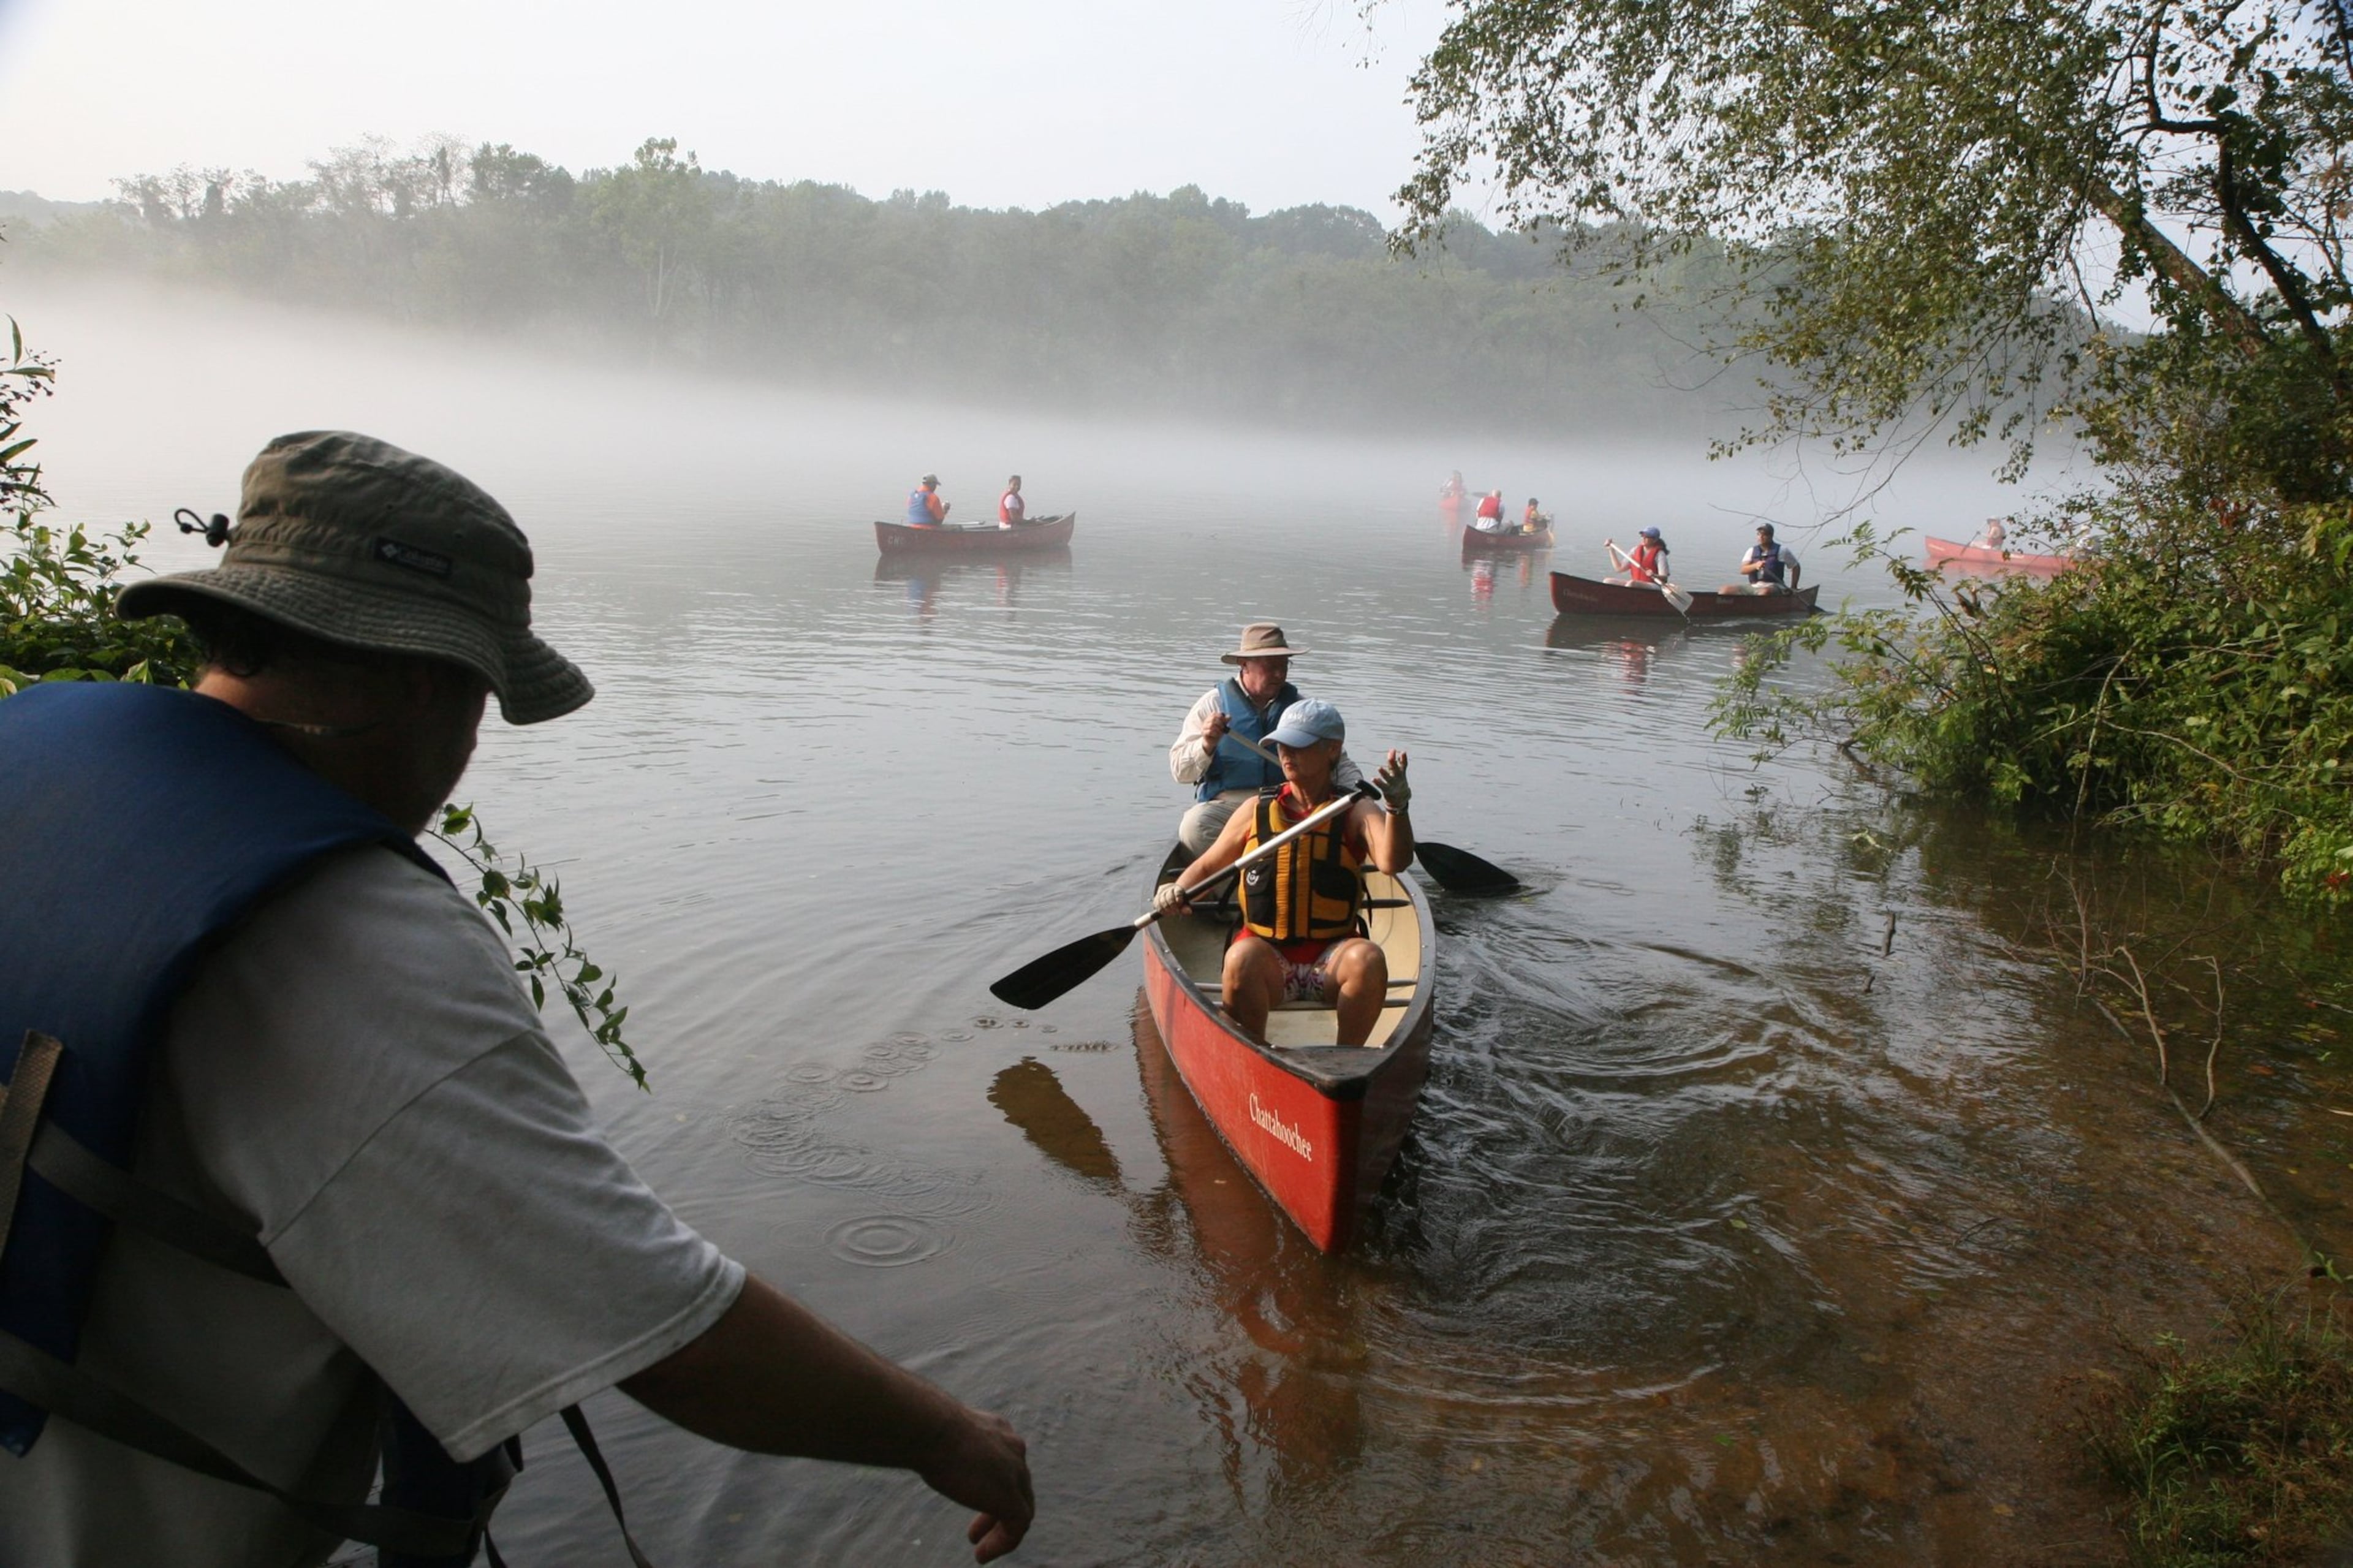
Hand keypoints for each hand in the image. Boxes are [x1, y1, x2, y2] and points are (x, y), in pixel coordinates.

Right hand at [916, 1403, 1032, 1563]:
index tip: (970, 1497)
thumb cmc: (923, 1427)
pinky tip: (982, 1555)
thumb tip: (921, 1443)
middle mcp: (1013, 1449)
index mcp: (998, 1431)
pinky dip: (1003, 1543)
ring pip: (1021, 1509)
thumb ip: (946, 1442)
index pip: (1005, 1463)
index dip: (990, 1485)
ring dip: (1001, 1531)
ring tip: (981, 1551)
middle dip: (996, 1511)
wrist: (931, 1429)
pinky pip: (1017, 1527)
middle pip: (1016, 1487)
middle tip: (975, 1531)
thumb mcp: (941, 1432)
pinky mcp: (1010, 1498)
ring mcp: (1016, 1473)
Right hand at [1154, 882, 1192, 916]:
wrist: (1171, 896)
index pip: (1178, 891)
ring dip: (1166, 908)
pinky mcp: (1156, 897)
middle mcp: (1169, 888)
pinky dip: (1160, 909)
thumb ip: (1186, 908)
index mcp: (1178, 888)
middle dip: (1172, 905)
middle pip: (1169, 896)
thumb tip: (1189, 912)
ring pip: (1161, 900)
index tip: (1179, 902)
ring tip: (1171, 913)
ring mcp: (1161, 892)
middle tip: (1176, 912)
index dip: (1178, 897)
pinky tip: (1165, 913)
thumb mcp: (1184, 904)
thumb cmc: (1179, 901)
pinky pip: (1156, 903)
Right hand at [1203, 711, 1229, 746]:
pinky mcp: (1203, 732)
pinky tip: (1217, 735)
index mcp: (1210, 718)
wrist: (1212, 741)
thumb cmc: (1217, 732)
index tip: (1225, 721)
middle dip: (1220, 723)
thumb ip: (1225, 721)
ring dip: (1218, 729)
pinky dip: (1215, 733)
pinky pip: (1210, 731)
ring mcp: (1204, 726)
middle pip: (1213, 718)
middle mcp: (1206, 721)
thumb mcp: (1223, 726)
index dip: (1220, 716)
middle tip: (1223, 727)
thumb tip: (1229, 717)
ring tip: (1220, 732)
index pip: (1214, 714)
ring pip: (1211, 725)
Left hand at [1374, 750, 1409, 810]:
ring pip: (1388, 778)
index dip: (1402, 758)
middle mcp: (1398, 778)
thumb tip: (1392, 749)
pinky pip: (1382, 786)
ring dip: (1384, 773)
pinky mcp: (1387, 790)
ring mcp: (1392, 784)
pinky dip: (1378, 783)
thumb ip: (1395, 760)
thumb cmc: (1397, 780)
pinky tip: (1373, 779)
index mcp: (1401, 772)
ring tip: (1379, 768)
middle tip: (1389, 758)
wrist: (1400, 797)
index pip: (1403, 764)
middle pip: (1395, 770)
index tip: (1400, 751)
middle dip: (1393, 763)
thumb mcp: (1398, 770)